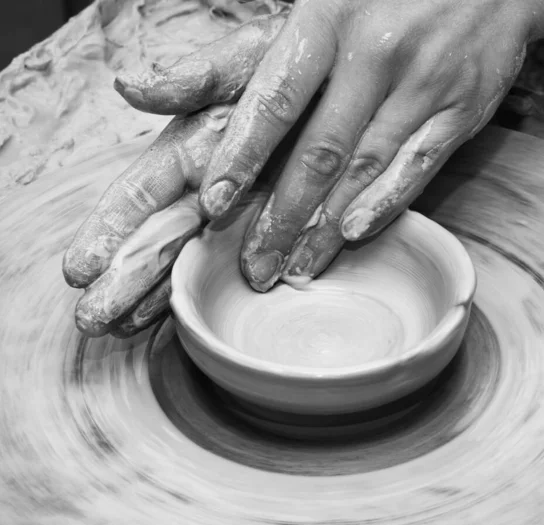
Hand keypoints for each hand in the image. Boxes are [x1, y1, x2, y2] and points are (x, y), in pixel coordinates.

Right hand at [63, 10, 288, 337]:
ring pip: (183, 260)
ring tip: (118, 325)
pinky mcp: (268, 230)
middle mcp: (204, 187)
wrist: (347, 83)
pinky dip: (198, 292)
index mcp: (190, 149)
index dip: (108, 230)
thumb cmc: (293, 66)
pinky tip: (170, 316)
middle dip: (120, 278)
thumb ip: (194, 79)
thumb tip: (130, 86)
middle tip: (91, 317)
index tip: (77, 268)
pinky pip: (230, 268)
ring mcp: (234, 214)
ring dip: (150, 295)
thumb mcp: (245, 61)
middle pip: (155, 238)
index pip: (139, 194)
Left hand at [198, 0, 543, 291]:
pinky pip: (419, 166)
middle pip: (318, 153)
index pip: (273, 101)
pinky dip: (385, 204)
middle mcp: (373, 54)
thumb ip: (219, 62)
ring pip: (364, 170)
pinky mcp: (461, 109)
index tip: (213, 205)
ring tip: (292, 269)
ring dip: (325, 227)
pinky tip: (354, 235)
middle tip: (254, 268)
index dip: (242, 157)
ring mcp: (422, 83)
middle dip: (282, 217)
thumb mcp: (301, 10)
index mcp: (324, 19)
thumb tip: (133, 88)